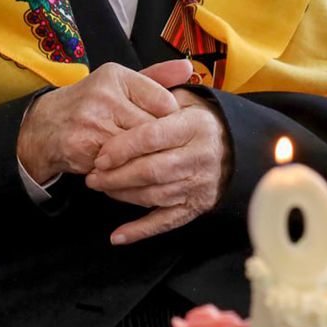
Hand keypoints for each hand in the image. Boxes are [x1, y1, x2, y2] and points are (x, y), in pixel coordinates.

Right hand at [17, 60, 192, 182]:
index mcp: (116, 76)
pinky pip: (119, 166)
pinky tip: (123, 167)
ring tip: (142, 158)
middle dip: (157, 143)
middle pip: (152, 129)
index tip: (163, 127)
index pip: (165, 102)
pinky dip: (125, 170)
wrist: (44, 126)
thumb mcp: (121, 83)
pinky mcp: (82, 148)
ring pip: (138, 151)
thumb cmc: (91, 104)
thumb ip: (157, 77)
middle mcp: (103, 96)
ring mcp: (91, 123)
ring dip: (142, 159)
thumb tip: (188, 68)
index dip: (169, 121)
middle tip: (157, 149)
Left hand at [86, 89, 230, 244]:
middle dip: (117, 176)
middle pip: (151, 170)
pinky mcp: (198, 205)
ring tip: (102, 188)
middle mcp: (201, 155)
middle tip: (93, 176)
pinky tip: (118, 235)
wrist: (232, 144)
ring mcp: (201, 184)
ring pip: (155, 196)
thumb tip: (130, 91)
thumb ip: (157, 93)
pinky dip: (140, 230)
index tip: (101, 154)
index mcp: (195, 125)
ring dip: (123, 196)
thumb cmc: (195, 119)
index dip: (123, 147)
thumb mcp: (182, 98)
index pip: (152, 136)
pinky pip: (166, 222)